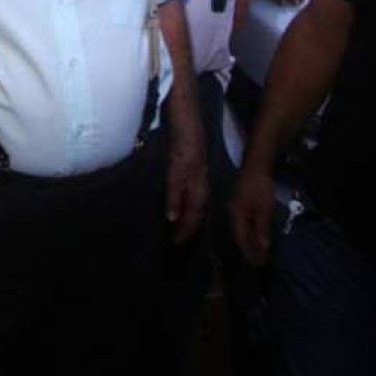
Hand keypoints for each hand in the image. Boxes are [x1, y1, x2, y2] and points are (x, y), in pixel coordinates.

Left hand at [165, 128, 209, 244]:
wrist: (189, 133)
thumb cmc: (181, 154)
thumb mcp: (175, 177)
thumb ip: (174, 197)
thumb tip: (172, 219)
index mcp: (199, 194)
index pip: (192, 219)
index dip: (184, 231)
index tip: (176, 243)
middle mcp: (202, 192)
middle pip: (196, 216)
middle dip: (188, 228)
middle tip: (177, 239)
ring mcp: (200, 184)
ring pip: (196, 208)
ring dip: (188, 219)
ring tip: (180, 228)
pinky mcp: (195, 177)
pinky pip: (193, 199)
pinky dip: (188, 208)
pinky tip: (182, 207)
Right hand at [231, 164, 277, 266]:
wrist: (257, 164)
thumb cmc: (260, 186)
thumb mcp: (264, 208)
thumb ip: (262, 228)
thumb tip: (262, 248)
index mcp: (236, 215)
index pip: (241, 239)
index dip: (250, 252)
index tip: (259, 264)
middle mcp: (233, 213)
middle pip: (240, 236)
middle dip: (250, 250)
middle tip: (261, 263)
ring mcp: (236, 207)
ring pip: (243, 230)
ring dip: (251, 242)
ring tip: (260, 253)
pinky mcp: (242, 203)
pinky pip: (245, 223)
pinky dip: (252, 232)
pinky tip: (258, 236)